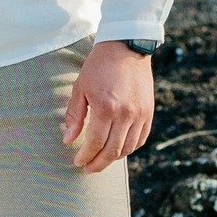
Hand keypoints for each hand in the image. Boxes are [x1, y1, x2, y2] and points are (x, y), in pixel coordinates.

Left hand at [62, 41, 154, 172]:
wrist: (126, 48)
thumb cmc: (98, 67)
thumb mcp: (80, 89)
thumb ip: (74, 116)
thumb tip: (68, 140)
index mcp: (106, 108)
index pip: (95, 143)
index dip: (86, 156)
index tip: (78, 162)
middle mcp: (126, 114)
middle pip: (113, 151)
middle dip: (98, 163)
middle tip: (88, 168)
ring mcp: (140, 114)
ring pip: (128, 148)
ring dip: (113, 158)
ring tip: (100, 159)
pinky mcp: (149, 113)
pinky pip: (140, 139)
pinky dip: (129, 148)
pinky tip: (117, 149)